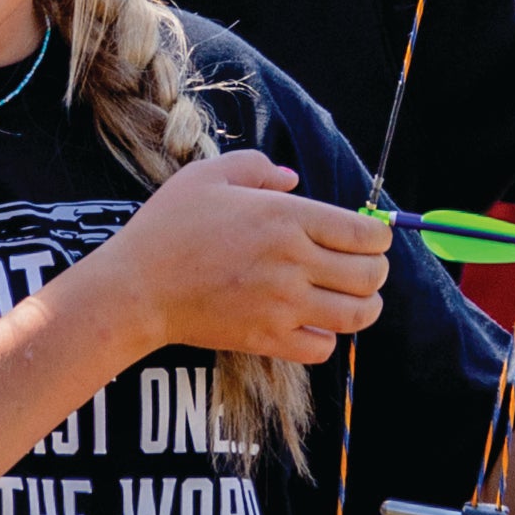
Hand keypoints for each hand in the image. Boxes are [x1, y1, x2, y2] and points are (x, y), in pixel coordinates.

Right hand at [90, 149, 391, 364]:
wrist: (136, 288)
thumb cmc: (168, 227)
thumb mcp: (208, 175)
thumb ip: (257, 167)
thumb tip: (292, 180)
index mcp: (286, 218)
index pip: (365, 234)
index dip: (378, 237)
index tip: (369, 238)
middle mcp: (293, 262)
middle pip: (371, 275)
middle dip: (376, 271)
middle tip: (363, 268)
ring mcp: (283, 305)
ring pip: (358, 315)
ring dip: (364, 307)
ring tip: (352, 300)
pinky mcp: (268, 339)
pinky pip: (323, 347)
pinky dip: (327, 338)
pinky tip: (312, 323)